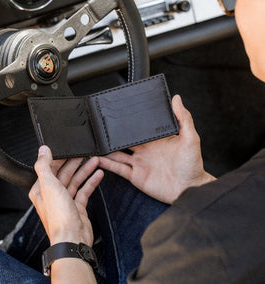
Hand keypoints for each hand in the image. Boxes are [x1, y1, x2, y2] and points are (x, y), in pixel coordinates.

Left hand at [29, 146, 103, 245]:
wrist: (72, 239)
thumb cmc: (58, 217)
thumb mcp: (49, 186)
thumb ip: (44, 166)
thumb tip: (42, 150)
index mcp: (41, 190)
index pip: (50, 168)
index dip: (60, 158)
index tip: (69, 149)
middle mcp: (52, 195)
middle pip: (64, 173)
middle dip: (75, 162)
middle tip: (85, 152)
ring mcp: (65, 201)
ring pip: (76, 180)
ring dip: (85, 170)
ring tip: (95, 160)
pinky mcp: (77, 206)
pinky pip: (84, 190)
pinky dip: (91, 181)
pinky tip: (98, 174)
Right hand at [99, 95, 215, 203]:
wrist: (190, 189)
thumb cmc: (193, 164)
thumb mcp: (190, 138)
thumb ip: (183, 118)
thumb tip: (177, 98)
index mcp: (155, 139)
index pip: (138, 128)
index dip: (128, 122)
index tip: (117, 114)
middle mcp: (145, 150)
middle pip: (124, 140)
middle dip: (113, 135)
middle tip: (100, 127)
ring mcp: (139, 163)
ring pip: (117, 154)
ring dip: (106, 150)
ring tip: (94, 142)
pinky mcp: (135, 176)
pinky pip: (118, 169)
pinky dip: (107, 164)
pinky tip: (98, 159)